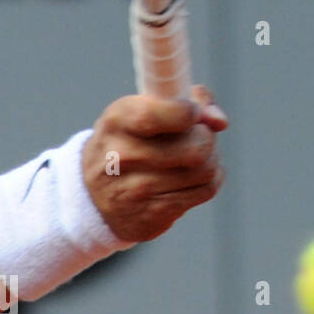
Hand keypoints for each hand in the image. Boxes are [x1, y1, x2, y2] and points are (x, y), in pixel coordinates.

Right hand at [82, 85, 227, 242]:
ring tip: (193, 158)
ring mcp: (137, 190)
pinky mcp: (154, 214)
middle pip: (197, 146)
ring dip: (210, 160)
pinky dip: (207, 181)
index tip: (193, 113)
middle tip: (196, 136)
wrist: (93, 197)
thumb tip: (219, 121)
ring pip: (206, 170)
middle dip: (206, 137)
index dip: (189, 112)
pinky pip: (205, 190)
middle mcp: (122, 156)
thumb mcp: (140, 110)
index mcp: (118, 121)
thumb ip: (184, 99)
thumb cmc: (127, 144)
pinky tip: (191, 177)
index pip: (158, 115)